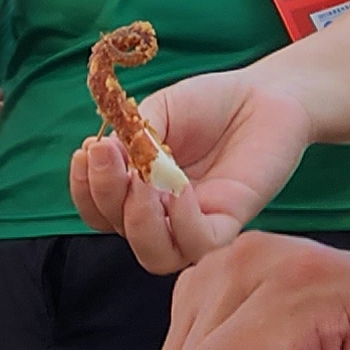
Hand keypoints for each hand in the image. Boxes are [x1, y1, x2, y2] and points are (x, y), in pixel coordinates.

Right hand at [67, 70, 311, 273]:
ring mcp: (195, 223)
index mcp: (139, 190)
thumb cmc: (209, 104)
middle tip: (108, 154)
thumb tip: (104, 155)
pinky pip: (199, 245)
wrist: (264, 94)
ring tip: (141, 180)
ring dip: (138, 221)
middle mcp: (163, 214)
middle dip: (106, 195)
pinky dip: (182, 222)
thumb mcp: (159, 110)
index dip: (84, 189)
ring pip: (156, 256)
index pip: (99, 210)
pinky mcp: (229, 223)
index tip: (86, 150)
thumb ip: (133, 136)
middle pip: (121, 231)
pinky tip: (179, 188)